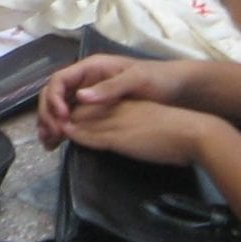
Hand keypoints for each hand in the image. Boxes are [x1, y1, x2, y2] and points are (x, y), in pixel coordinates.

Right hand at [35, 53, 189, 145]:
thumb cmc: (157, 78)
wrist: (176, 88)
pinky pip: (71, 117)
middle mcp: (85, 80)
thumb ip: (109, 87)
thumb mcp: (136, 79)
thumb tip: (80, 97)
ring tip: (48, 143)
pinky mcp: (95, 108)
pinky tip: (58, 143)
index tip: (61, 118)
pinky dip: (62, 129)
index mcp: (91, 67)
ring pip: (59, 107)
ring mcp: (89, 94)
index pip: (59, 80)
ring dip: (50, 123)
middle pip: (54, 94)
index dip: (54, 99)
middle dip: (47, 113)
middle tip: (50, 135)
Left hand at [62, 101, 230, 167]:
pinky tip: (67, 135)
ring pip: (83, 120)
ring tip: (50, 135)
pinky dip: (78, 135)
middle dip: (62, 118)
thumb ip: (130, 125)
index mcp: (124, 104)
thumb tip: (120, 136)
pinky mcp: (120, 136)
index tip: (62, 123)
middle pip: (81, 110)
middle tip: (48, 131)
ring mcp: (118, 121)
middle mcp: (118, 109)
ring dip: (64, 127)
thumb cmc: (176, 132)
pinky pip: (92, 135)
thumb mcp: (147, 122)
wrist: (192, 133)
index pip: (91, 105)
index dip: (74, 113)